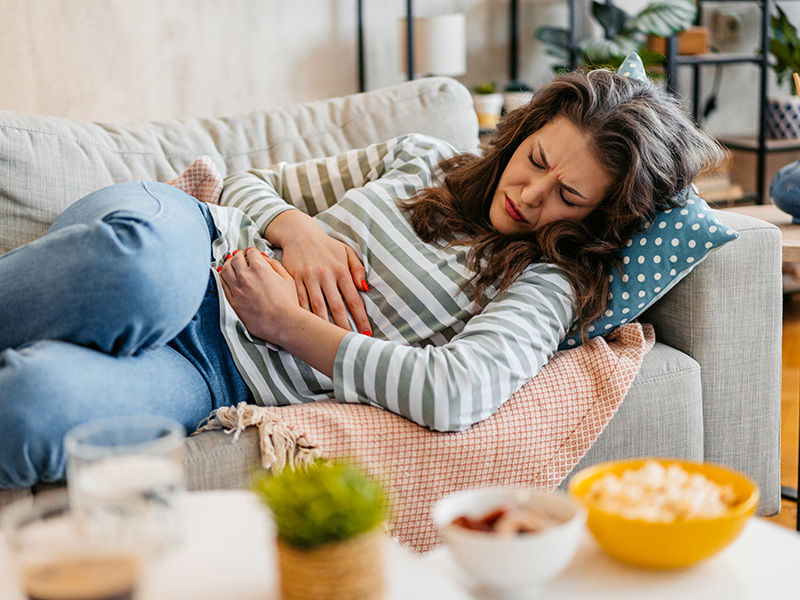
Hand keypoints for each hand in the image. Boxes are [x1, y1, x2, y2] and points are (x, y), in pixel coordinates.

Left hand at [217, 248, 304, 344]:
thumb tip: (264, 258)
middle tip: (239, 256)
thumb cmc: (288, 303)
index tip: (251, 254)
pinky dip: (222, 277)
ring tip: (230, 264)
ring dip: (228, 264)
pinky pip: (222, 285)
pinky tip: (225, 275)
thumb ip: (274, 264)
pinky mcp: (233, 301)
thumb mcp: (287, 277)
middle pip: (236, 259)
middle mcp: (246, 276)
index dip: (251, 252)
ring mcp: (237, 289)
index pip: (251, 253)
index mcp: (260, 267)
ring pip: (225, 270)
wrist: (283, 322)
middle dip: (238, 255)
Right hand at [266, 211, 370, 334]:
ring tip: (330, 340)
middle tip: (349, 343)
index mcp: (340, 270)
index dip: (361, 318)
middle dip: (344, 327)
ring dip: (324, 326)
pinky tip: (308, 328)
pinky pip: (300, 302)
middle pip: (336, 307)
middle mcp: (325, 275)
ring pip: (317, 307)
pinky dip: (304, 316)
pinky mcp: (294, 280)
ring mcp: (308, 279)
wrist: (299, 234)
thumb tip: (365, 288)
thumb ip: (358, 269)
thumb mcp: (346, 251)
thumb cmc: (326, 245)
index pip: (353, 299)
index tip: (366, 333)